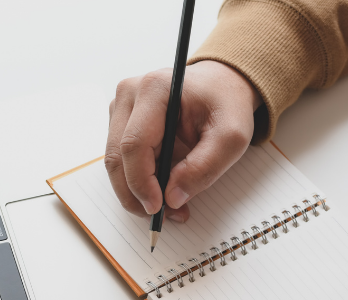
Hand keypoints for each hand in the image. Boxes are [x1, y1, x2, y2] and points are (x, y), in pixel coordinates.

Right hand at [106, 60, 260, 221]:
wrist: (221, 85)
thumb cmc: (226, 105)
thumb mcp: (231, 137)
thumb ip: (204, 167)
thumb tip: (172, 198)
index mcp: (155, 89)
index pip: (134, 144)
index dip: (141, 182)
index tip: (158, 208)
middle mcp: (129, 93)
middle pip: (117, 156)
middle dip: (135, 194)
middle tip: (162, 217)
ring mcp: (121, 106)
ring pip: (116, 161)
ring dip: (136, 191)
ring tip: (168, 207)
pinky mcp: (121, 120)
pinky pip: (121, 159)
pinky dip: (138, 181)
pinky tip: (161, 190)